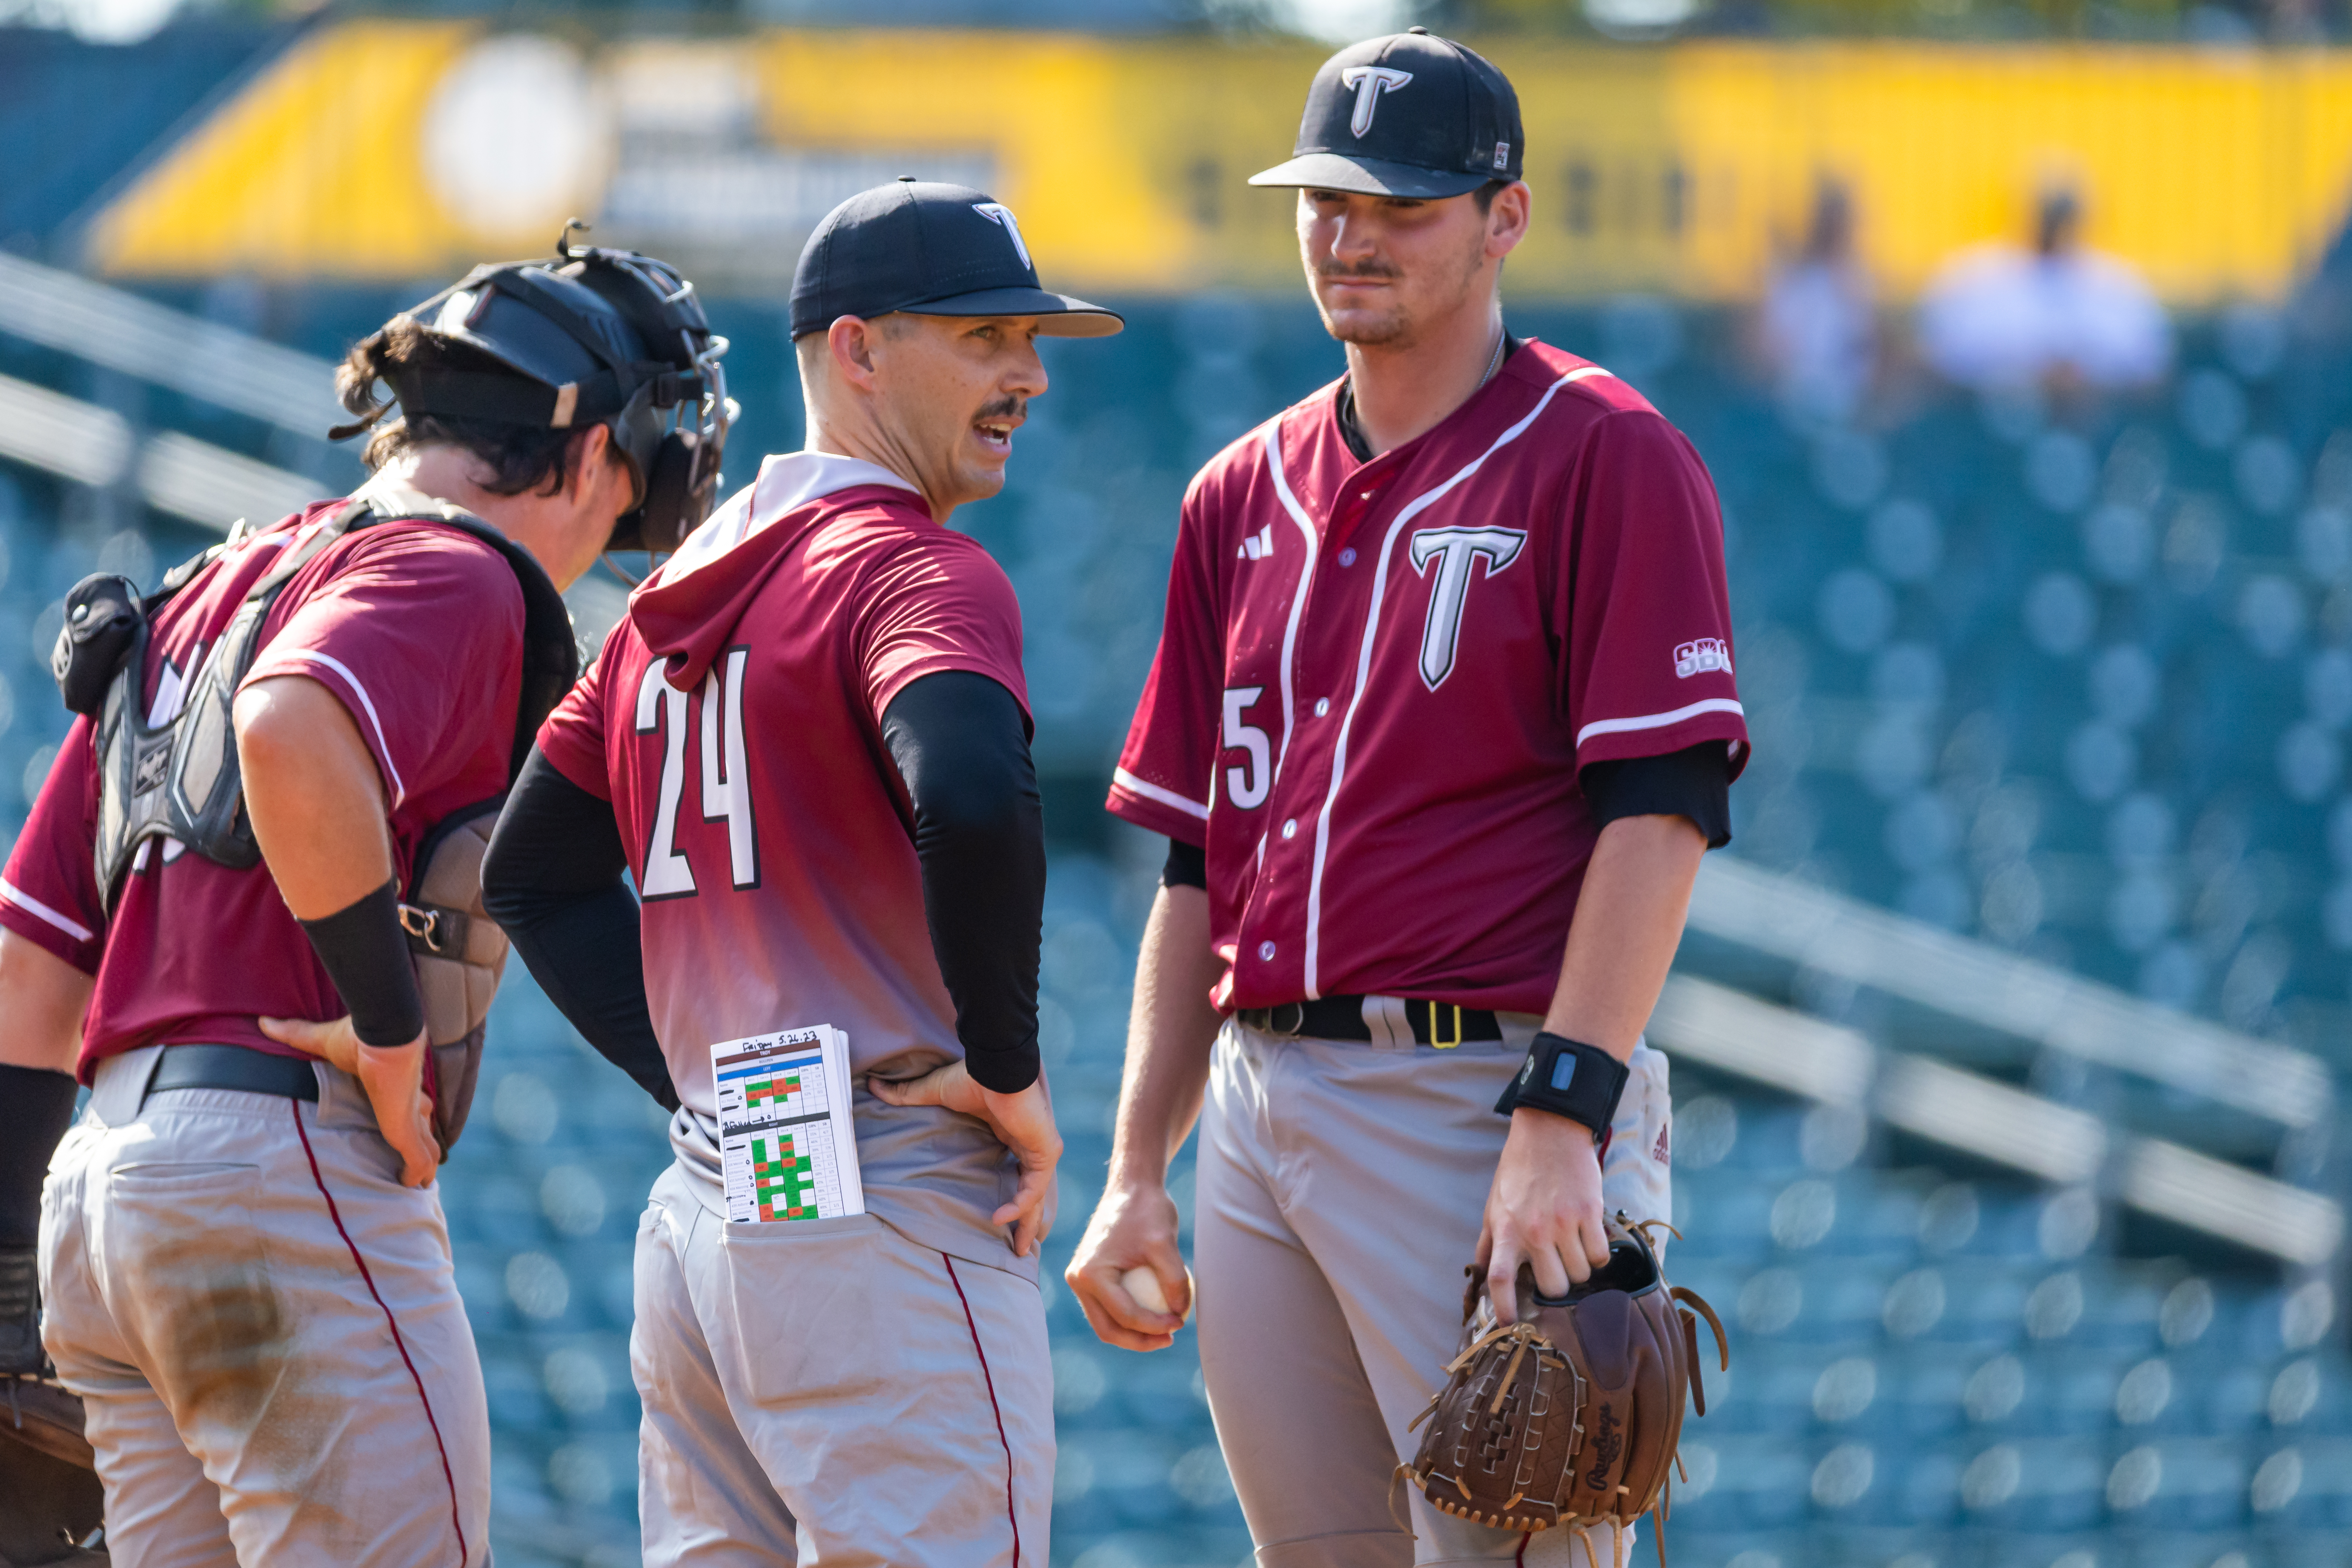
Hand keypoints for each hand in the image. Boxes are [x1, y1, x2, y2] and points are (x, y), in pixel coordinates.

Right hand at [259, 1015, 439, 1188]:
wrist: (383, 1039)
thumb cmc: (359, 1039)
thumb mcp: (322, 1041)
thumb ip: (295, 1034)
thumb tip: (264, 1023)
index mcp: (394, 1084)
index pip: (410, 1101)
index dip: (413, 1113)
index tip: (411, 1122)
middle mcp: (407, 1101)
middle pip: (423, 1126)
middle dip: (421, 1141)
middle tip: (416, 1160)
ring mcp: (409, 1117)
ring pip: (427, 1146)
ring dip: (425, 1164)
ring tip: (420, 1182)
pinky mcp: (407, 1130)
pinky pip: (420, 1158)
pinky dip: (419, 1173)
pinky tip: (417, 1185)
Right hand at [869, 1062, 1061, 1257]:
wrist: (994, 1062)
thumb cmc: (970, 1075)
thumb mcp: (934, 1091)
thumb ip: (907, 1095)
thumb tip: (874, 1086)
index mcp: (1012, 1133)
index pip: (1018, 1172)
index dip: (1014, 1196)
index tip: (1000, 1219)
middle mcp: (1030, 1143)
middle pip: (1032, 1192)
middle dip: (1027, 1221)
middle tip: (1018, 1249)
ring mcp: (1040, 1147)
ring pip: (1038, 1195)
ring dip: (1028, 1221)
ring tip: (1018, 1249)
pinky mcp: (1045, 1149)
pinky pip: (1035, 1186)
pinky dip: (1021, 1204)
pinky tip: (1000, 1218)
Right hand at [1065, 1181, 1188, 1351]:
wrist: (1131, 1186)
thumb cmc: (1148, 1210)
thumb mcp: (1165, 1244)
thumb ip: (1175, 1281)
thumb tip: (1180, 1315)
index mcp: (1089, 1274)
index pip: (1125, 1315)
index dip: (1155, 1326)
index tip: (1181, 1322)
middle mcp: (1077, 1279)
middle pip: (1107, 1328)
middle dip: (1139, 1341)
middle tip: (1170, 1338)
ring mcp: (1080, 1278)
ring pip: (1105, 1322)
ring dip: (1133, 1333)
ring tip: (1164, 1332)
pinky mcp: (1089, 1275)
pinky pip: (1107, 1306)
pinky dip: (1128, 1317)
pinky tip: (1155, 1315)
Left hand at [1477, 1107, 1609, 1325]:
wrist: (1549, 1132)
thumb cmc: (1518, 1171)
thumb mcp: (1494, 1205)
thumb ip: (1489, 1243)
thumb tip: (1480, 1275)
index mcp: (1506, 1230)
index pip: (1500, 1280)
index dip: (1504, 1310)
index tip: (1510, 1327)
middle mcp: (1534, 1231)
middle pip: (1553, 1287)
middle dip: (1557, 1285)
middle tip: (1556, 1269)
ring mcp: (1564, 1223)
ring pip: (1580, 1275)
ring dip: (1578, 1269)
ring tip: (1572, 1248)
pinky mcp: (1590, 1213)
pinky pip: (1600, 1256)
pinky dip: (1597, 1256)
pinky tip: (1589, 1240)